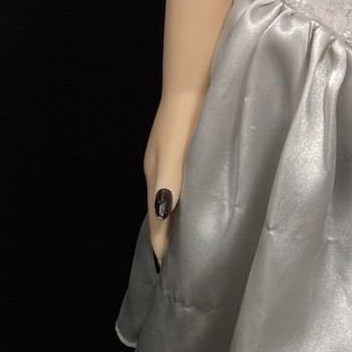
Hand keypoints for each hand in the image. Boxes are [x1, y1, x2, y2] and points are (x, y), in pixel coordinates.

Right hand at [142, 93, 200, 268]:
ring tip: (187, 240)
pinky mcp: (183, 148)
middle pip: (159, 210)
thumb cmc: (184, 121)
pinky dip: (183, 200)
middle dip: (165, 235)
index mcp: (155, 175)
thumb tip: (161, 218)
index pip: (156, 219)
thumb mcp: (174, 155)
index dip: (161, 242)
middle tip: (179, 261)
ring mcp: (170, 158)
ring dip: (175, 219)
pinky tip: (195, 203)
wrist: (192, 82)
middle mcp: (159, 170)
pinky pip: (180, 183)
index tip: (168, 270)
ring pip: (170, 196)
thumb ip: (167, 185)